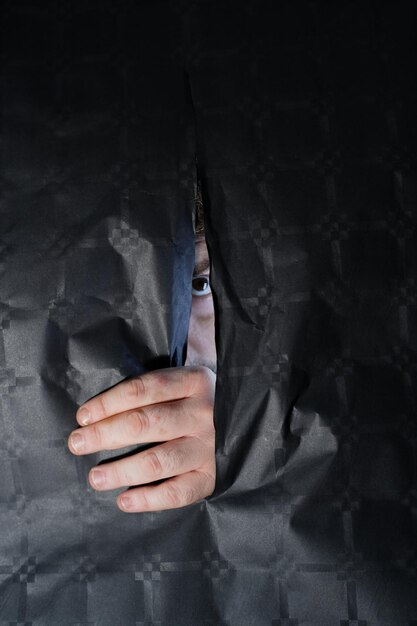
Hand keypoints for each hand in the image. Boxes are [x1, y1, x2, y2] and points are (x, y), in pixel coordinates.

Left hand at [67, 366, 215, 511]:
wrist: (243, 421)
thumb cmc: (194, 401)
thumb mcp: (181, 381)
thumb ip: (150, 387)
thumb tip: (98, 406)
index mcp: (193, 382)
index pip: (144, 389)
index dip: (109, 403)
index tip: (82, 416)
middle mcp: (204, 413)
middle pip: (146, 423)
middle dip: (105, 434)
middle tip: (77, 444)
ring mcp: (210, 446)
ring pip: (159, 460)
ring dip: (122, 471)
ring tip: (95, 478)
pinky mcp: (212, 476)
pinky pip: (178, 492)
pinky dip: (149, 499)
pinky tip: (124, 501)